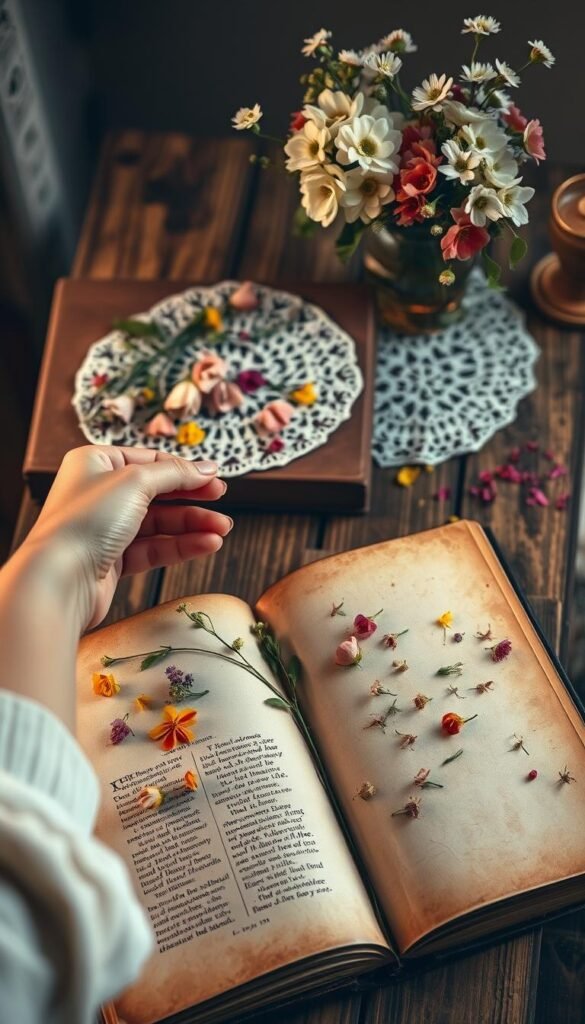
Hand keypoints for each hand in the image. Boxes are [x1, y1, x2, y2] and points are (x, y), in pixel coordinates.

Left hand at [26, 446, 231, 628]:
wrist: (59, 579)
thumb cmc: (86, 521)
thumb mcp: (136, 481)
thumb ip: (175, 473)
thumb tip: (206, 467)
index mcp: (95, 463)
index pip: (149, 460)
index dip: (183, 468)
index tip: (215, 477)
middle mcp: (98, 494)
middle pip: (157, 492)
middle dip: (192, 498)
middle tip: (221, 499)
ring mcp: (105, 529)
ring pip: (159, 523)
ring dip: (193, 525)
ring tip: (222, 530)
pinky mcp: (112, 561)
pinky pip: (154, 548)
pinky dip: (181, 545)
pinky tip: (207, 544)